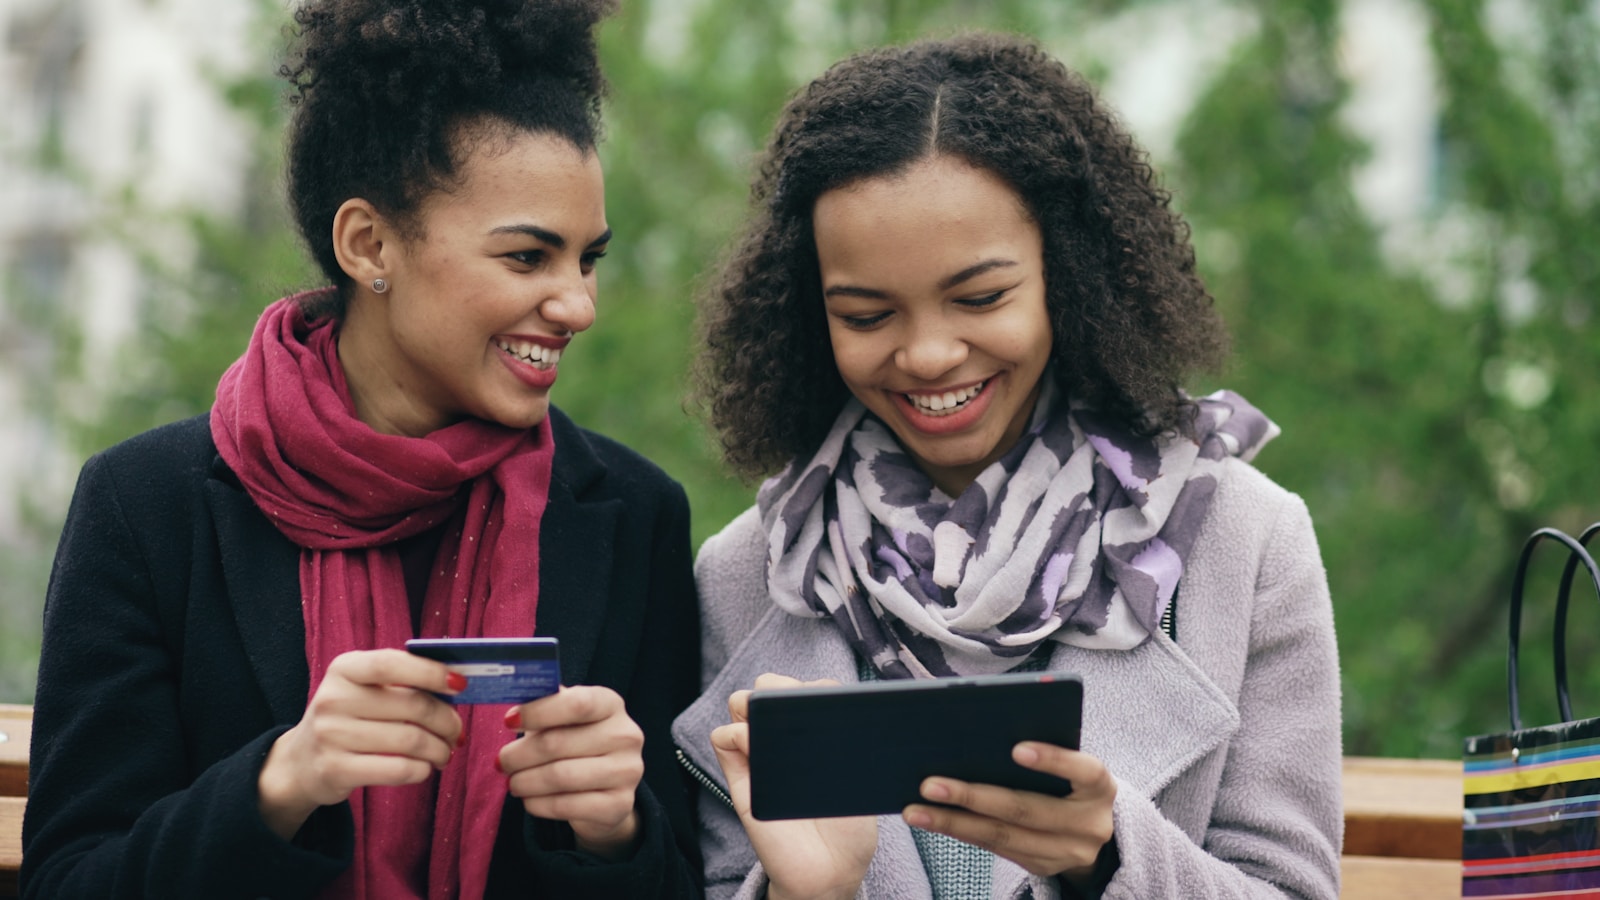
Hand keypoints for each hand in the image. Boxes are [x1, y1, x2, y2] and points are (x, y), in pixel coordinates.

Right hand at [258, 648, 464, 838]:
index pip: (390, 664)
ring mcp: (330, 736)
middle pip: (412, 706)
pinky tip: (424, 768)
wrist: (301, 761)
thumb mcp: (363, 689)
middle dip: (447, 721)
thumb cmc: (350, 717)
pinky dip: (421, 770)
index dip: (430, 672)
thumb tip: (457, 686)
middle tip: (457, 732)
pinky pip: (397, 769)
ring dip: (439, 749)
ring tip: (444, 753)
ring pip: (410, 740)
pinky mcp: (334, 770)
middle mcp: (333, 699)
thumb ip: (402, 681)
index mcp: (344, 669)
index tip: (460, 685)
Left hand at [500, 686, 644, 858]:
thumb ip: (542, 707)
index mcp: (611, 705)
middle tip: (501, 762)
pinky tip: (529, 800)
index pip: (576, 704)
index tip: (508, 721)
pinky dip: (538, 804)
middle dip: (519, 755)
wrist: (604, 789)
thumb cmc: (575, 744)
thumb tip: (513, 706)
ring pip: (560, 776)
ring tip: (513, 783)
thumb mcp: (563, 719)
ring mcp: (627, 772)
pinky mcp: (619, 805)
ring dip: (525, 781)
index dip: (538, 712)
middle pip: (558, 743)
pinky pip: (566, 806)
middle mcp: (626, 735)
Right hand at [709, 673, 877, 899]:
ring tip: (771, 721)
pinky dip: (733, 733)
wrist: (832, 870)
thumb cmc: (851, 824)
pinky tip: (754, 745)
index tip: (826, 697)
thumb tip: (819, 710)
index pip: (806, 687)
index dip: (812, 685)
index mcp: (815, 732)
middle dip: (779, 686)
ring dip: (753, 701)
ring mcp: (761, 755)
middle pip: (768, 686)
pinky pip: (722, 739)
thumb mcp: (857, 775)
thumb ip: (840, 741)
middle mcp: (785, 739)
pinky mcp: (741, 778)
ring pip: (740, 703)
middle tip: (796, 707)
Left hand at [901, 742, 1115, 883]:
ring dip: (954, 822)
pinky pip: (996, 850)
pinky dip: (962, 833)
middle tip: (930, 784)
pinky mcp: (1043, 867)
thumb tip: (977, 729)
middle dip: (973, 797)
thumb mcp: (1071, 763)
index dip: (1052, 760)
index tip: (1016, 749)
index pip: (1083, 770)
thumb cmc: (1070, 779)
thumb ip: (1043, 747)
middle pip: (1026, 811)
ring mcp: (1067, 852)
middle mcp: (1089, 823)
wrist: (1096, 829)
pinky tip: (933, 820)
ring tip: (916, 809)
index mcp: (1100, 786)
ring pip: (1003, 837)